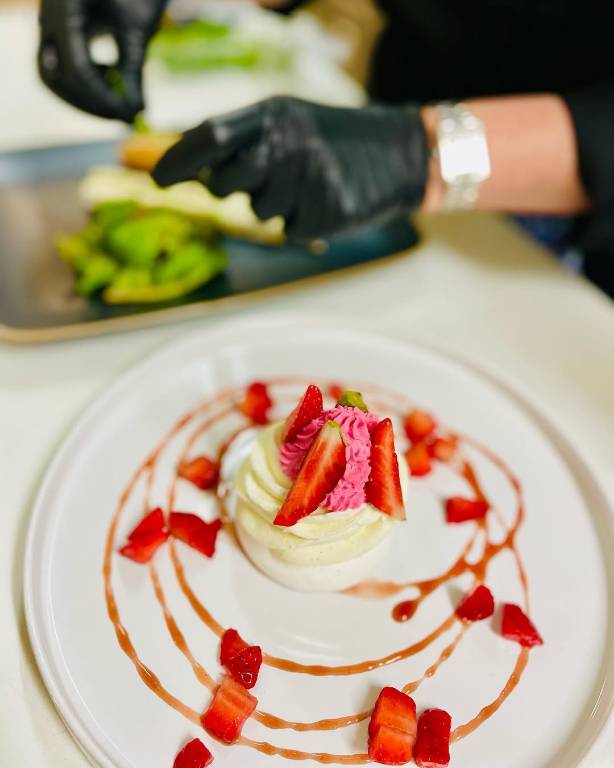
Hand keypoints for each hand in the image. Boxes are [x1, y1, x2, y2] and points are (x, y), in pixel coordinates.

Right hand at [38, 0, 165, 121]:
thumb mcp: (138, 25)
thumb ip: (133, 67)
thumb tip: (136, 110)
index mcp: (67, 8)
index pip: (75, 67)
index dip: (102, 97)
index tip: (128, 113)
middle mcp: (49, 17)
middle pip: (54, 77)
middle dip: (88, 102)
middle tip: (122, 115)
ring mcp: (49, 25)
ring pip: (52, 77)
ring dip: (84, 97)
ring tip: (118, 99)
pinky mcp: (57, 34)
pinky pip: (59, 69)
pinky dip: (83, 84)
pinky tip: (110, 79)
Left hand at [152, 97, 428, 240]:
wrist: (400, 153)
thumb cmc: (332, 141)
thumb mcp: (286, 125)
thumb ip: (240, 143)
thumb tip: (188, 169)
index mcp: (272, 114)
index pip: (210, 137)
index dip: (179, 161)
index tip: (157, 181)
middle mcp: (287, 142)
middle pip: (226, 182)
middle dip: (231, 190)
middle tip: (263, 178)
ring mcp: (308, 177)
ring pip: (260, 212)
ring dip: (276, 206)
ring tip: (309, 184)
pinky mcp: (327, 211)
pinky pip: (291, 230)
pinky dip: (303, 221)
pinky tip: (325, 201)